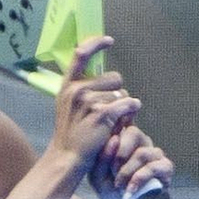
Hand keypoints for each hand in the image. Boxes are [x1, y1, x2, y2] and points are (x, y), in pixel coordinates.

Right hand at [50, 34, 140, 175]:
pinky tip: (128, 117)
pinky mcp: (102, 114)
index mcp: (68, 85)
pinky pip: (127, 104)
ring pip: (122, 93)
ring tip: (111, 120)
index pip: (81, 53)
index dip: (96, 44)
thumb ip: (81, 88)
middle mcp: (77, 90)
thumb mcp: (67, 105)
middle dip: (116, 92)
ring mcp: (89, 102)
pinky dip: (132, 110)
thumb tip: (99, 73)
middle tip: (108, 109)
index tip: (109, 41)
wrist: (67, 157)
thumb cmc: (71, 133)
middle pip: (113, 78)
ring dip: (122, 106)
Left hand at [89, 118, 173, 198]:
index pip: (124, 121)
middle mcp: (142, 144)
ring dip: (128, 170)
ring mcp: (155, 155)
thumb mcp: (97, 175)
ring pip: (143, 152)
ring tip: (118, 185)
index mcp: (125, 140)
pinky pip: (154, 167)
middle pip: (134, 133)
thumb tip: (114, 138)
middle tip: (112, 171)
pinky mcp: (165, 169)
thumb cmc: (111, 192)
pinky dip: (140, 178)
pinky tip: (131, 189)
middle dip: (120, 153)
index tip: (109, 137)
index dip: (118, 122)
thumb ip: (102, 157)